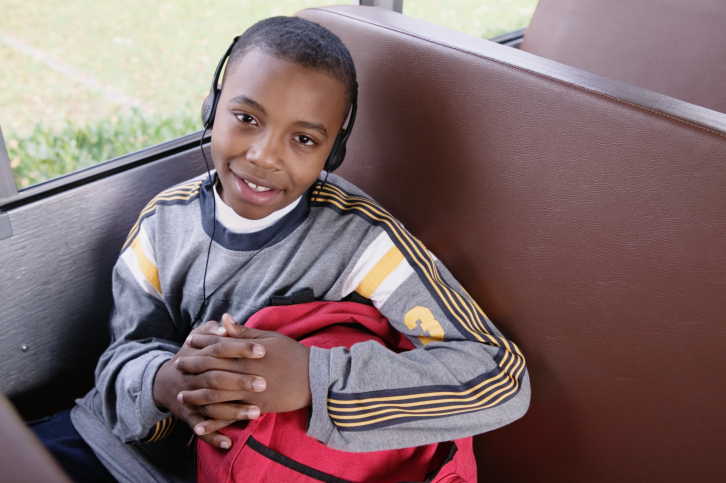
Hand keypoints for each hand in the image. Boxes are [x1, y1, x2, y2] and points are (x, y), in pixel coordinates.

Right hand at [152, 319, 265, 449]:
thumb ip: (212, 330)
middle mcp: (192, 377)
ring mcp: (189, 399)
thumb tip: (226, 323)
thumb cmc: (192, 355)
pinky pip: (201, 428)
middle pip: (216, 379)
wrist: (165, 382)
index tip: (263, 350)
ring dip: (233, 411)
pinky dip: (213, 436)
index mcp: (198, 355)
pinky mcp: (189, 417)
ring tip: (256, 412)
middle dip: (239, 382)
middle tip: (263, 383)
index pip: (220, 349)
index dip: (240, 349)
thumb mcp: (197, 337)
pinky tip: (228, 443)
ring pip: (211, 406)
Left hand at [176, 314, 311, 432]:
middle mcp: (244, 372)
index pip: (217, 346)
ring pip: (215, 396)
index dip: (202, 342)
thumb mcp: (269, 337)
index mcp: (247, 353)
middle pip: (211, 370)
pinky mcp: (255, 408)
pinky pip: (229, 417)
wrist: (314, 378)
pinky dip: (213, 422)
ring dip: (197, 396)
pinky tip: (200, 425)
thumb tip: (224, 319)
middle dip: (192, 367)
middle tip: (178, 365)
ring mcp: (248, 392)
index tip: (188, 341)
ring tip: (182, 396)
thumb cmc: (292, 354)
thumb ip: (243, 332)